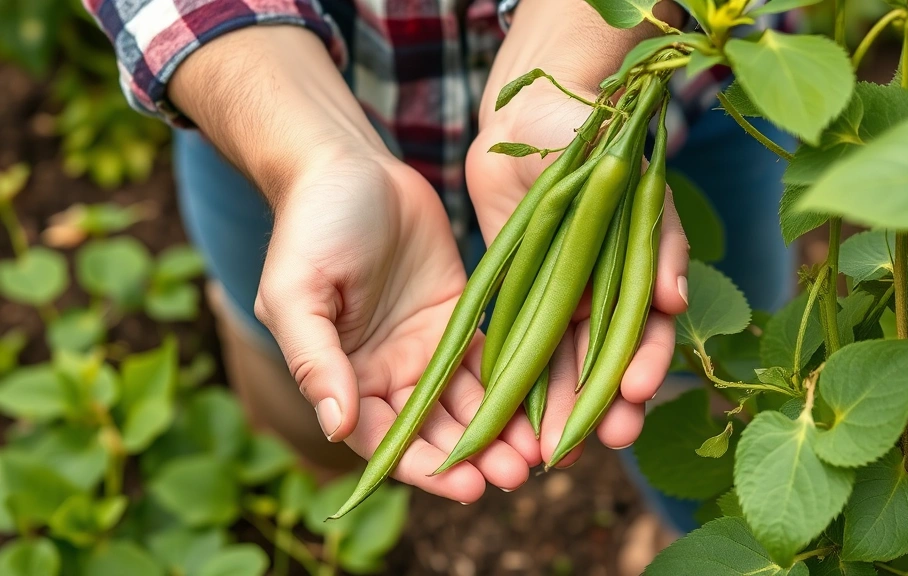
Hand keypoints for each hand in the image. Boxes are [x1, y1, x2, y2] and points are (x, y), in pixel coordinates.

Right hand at [255, 150, 539, 499]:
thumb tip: (335, 427)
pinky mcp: (462, 316)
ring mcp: (428, 346)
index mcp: (346, 375)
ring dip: (501, 430)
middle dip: (472, 456)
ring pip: (468, 402)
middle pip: (434, 430)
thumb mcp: (298, 291)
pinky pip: (492, 357)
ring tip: (539, 454)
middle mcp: (389, 371)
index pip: (384, 438)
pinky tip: (546, 401)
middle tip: (517, 476)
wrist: (350, 164)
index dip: (424, 466)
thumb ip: (314, 360)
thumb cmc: (312, 224)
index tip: (466, 487)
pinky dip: (516, 382)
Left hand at [466, 0, 688, 465]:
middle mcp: (599, 299)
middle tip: (580, 448)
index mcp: (634, 278)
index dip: (640, 367)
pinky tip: (505, 419)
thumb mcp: (632, 181)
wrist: (528, 122)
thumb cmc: (591, 139)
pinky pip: (513, 350)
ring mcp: (557, 304)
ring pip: (557, 370)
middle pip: (599, 366)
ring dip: (553, 412)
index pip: (642, 334)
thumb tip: (674, 301)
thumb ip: (656, 237)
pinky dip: (512, 385)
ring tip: (544, 455)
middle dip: (593, 410)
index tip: (632, 397)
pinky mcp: (517, 303)